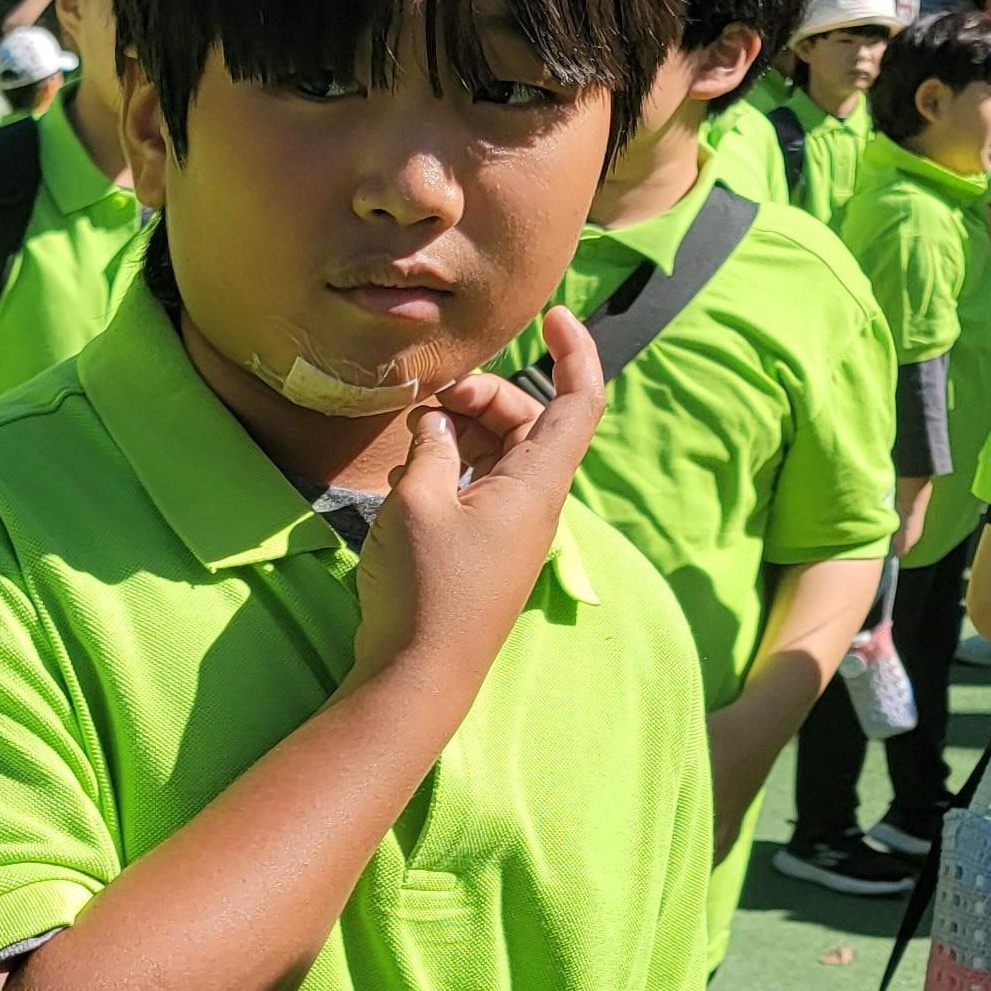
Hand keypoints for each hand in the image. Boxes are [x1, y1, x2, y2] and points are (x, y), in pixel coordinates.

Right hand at [349, 303, 603, 713]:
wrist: (419, 675)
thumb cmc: (424, 588)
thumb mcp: (416, 501)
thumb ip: (432, 447)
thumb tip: (437, 421)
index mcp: (536, 484)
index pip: (580, 400)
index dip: (575, 350)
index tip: (551, 315)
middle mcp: (534, 503)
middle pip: (530, 421)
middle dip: (486, 394)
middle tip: (432, 398)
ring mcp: (511, 529)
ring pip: (501, 453)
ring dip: (463, 429)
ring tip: (415, 433)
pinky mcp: (485, 549)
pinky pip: (480, 486)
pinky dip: (452, 465)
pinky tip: (410, 474)